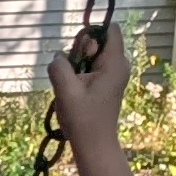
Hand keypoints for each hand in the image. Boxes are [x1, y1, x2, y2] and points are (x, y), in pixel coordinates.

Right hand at [48, 28, 131, 153]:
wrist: (94, 146)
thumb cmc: (83, 120)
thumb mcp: (66, 91)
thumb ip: (60, 66)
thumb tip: (58, 57)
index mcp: (114, 63)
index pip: (109, 29)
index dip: (92, 33)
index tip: (80, 52)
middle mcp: (118, 65)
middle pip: (97, 41)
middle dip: (80, 51)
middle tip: (73, 74)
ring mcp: (112, 75)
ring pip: (90, 55)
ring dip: (76, 65)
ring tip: (72, 87)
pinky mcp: (105, 84)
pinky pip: (89, 68)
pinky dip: (78, 75)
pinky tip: (74, 92)